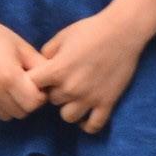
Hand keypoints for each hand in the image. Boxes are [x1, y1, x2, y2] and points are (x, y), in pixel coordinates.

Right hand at [0, 10, 47, 122]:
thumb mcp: (22, 47)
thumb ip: (40, 67)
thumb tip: (53, 85)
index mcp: (9, 76)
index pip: (34, 103)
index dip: (39, 96)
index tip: (35, 85)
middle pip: (20, 112)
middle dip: (25, 102)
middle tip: (20, 86)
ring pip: (4, 116)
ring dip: (9, 106)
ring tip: (5, 87)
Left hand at [30, 6, 143, 134]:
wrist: (123, 31)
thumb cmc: (91, 30)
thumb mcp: (62, 36)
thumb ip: (46, 53)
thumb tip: (39, 67)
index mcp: (57, 70)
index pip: (32, 86)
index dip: (35, 81)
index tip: (42, 76)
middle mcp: (71, 88)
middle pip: (51, 101)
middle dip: (55, 91)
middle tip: (64, 81)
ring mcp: (89, 98)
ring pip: (68, 117)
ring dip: (69, 107)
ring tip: (75, 96)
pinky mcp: (107, 103)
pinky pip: (93, 126)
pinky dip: (87, 124)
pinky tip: (86, 114)